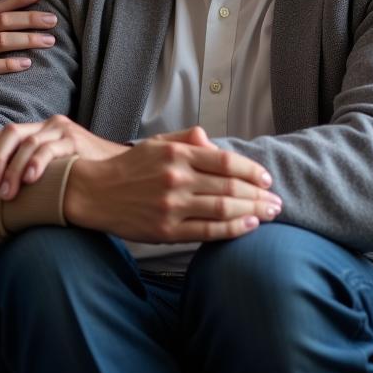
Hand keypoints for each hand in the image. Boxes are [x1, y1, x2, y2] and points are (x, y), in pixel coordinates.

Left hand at [0, 116, 125, 199]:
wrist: (116, 175)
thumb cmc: (78, 177)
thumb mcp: (50, 172)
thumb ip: (28, 173)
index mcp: (36, 130)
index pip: (2, 134)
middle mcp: (46, 125)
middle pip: (11, 133)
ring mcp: (61, 130)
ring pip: (28, 142)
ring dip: (13, 169)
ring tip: (5, 193)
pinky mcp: (75, 139)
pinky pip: (50, 149)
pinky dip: (37, 164)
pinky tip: (29, 180)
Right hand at [63, 129, 281, 242]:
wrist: (95, 192)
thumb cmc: (130, 168)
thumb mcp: (156, 144)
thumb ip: (186, 141)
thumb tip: (212, 142)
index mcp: (177, 155)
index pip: (225, 162)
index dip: (251, 171)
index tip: (266, 179)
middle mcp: (177, 179)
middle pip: (230, 188)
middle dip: (259, 195)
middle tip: (277, 202)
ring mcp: (172, 206)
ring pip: (223, 210)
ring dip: (253, 212)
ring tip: (270, 214)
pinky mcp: (166, 230)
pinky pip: (207, 232)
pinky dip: (232, 230)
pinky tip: (249, 227)